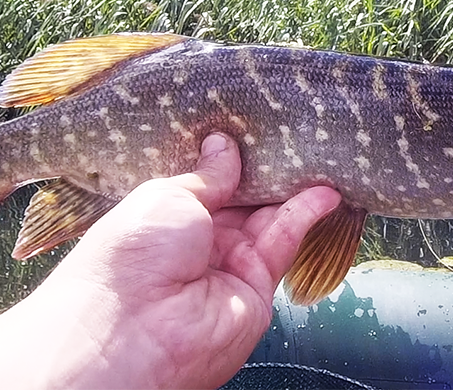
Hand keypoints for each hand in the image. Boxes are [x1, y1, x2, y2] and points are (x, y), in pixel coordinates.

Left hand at [0, 134, 340, 389]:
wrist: (127, 334)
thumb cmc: (128, 256)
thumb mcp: (166, 194)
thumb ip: (208, 172)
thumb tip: (226, 143)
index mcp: (168, 213)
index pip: (212, 176)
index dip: (236, 151)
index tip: (259, 119)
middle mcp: (201, 238)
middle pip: (247, 194)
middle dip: (270, 164)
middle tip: (297, 128)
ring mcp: (230, 262)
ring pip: (272, 214)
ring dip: (295, 185)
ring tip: (321, 149)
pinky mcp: (257, 285)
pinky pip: (285, 241)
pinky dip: (307, 213)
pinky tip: (325, 188)